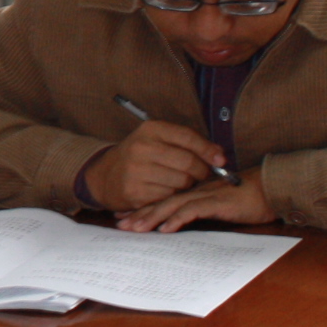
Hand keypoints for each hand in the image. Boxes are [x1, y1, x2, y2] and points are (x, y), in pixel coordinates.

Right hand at [82, 120, 224, 211]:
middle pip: (189, 162)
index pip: (188, 137)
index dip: (209, 150)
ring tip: (178, 182)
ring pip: (182, 182)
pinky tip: (165, 191)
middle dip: (201, 171)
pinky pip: (169, 197)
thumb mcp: (158, 140)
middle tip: (200, 175)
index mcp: (150, 129)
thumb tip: (220, 155)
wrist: (105, 175)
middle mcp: (142, 147)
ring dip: (186, 185)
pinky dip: (172, 196)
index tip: (221, 160)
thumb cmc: (141, 156)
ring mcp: (136, 171)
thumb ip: (188, 143)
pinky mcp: (135, 192)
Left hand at [118, 171, 275, 231]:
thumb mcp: (221, 208)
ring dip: (151, 217)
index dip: (144, 208)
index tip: (125, 217)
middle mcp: (196, 192)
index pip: (164, 200)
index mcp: (195, 192)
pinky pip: (193, 210)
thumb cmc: (249, 200)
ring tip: (134, 228)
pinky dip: (177, 219)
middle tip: (120, 224)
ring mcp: (206, 196)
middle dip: (139, 214)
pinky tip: (165, 229)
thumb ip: (203, 212)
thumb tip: (184, 225)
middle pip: (162, 202)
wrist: (272, 189)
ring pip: (172, 205)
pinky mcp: (218, 202)